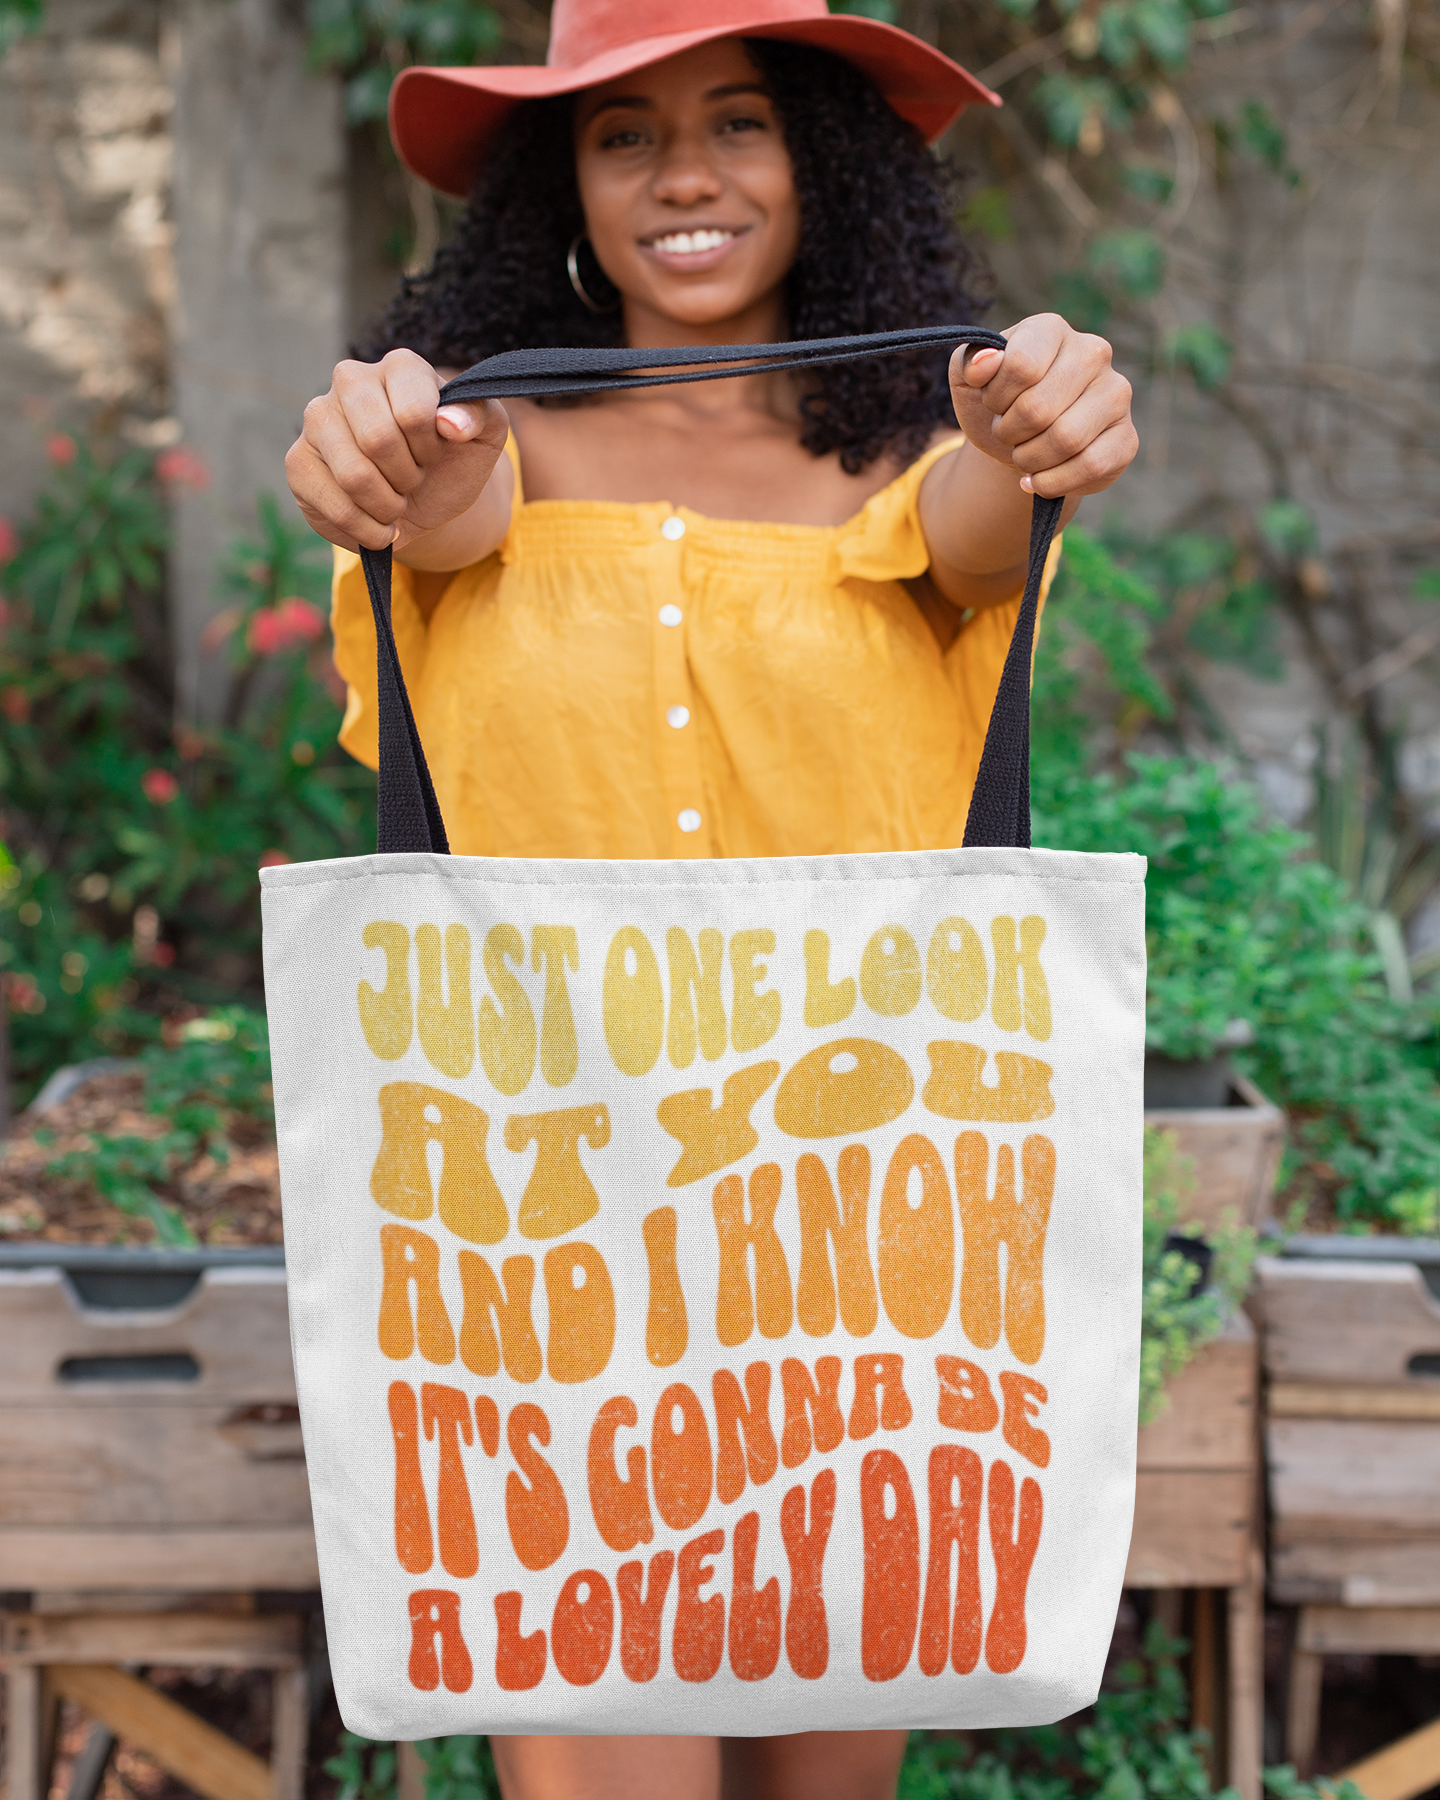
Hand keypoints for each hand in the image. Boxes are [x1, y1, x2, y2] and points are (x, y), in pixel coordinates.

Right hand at [285, 350, 508, 552]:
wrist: (425, 501)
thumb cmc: (451, 461)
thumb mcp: (483, 439)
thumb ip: (480, 418)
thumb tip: (450, 423)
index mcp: (399, 367)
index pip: (414, 412)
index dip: (430, 449)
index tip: (434, 452)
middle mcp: (350, 379)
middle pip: (378, 440)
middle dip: (408, 476)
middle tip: (414, 479)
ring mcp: (317, 419)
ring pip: (354, 476)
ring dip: (389, 506)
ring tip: (396, 500)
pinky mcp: (298, 463)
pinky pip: (335, 507)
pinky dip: (369, 529)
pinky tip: (378, 523)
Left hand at [949, 315, 1136, 498]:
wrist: (1021, 444)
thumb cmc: (998, 406)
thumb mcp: (969, 382)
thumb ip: (969, 363)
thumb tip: (986, 362)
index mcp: (1051, 330)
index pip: (1020, 366)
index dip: (996, 397)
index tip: (995, 404)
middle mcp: (1093, 353)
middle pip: (1039, 409)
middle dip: (1010, 433)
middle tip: (1008, 434)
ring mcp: (1116, 395)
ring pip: (1066, 439)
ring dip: (1029, 459)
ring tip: (1023, 454)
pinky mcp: (1126, 438)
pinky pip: (1090, 466)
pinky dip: (1052, 482)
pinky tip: (1037, 480)